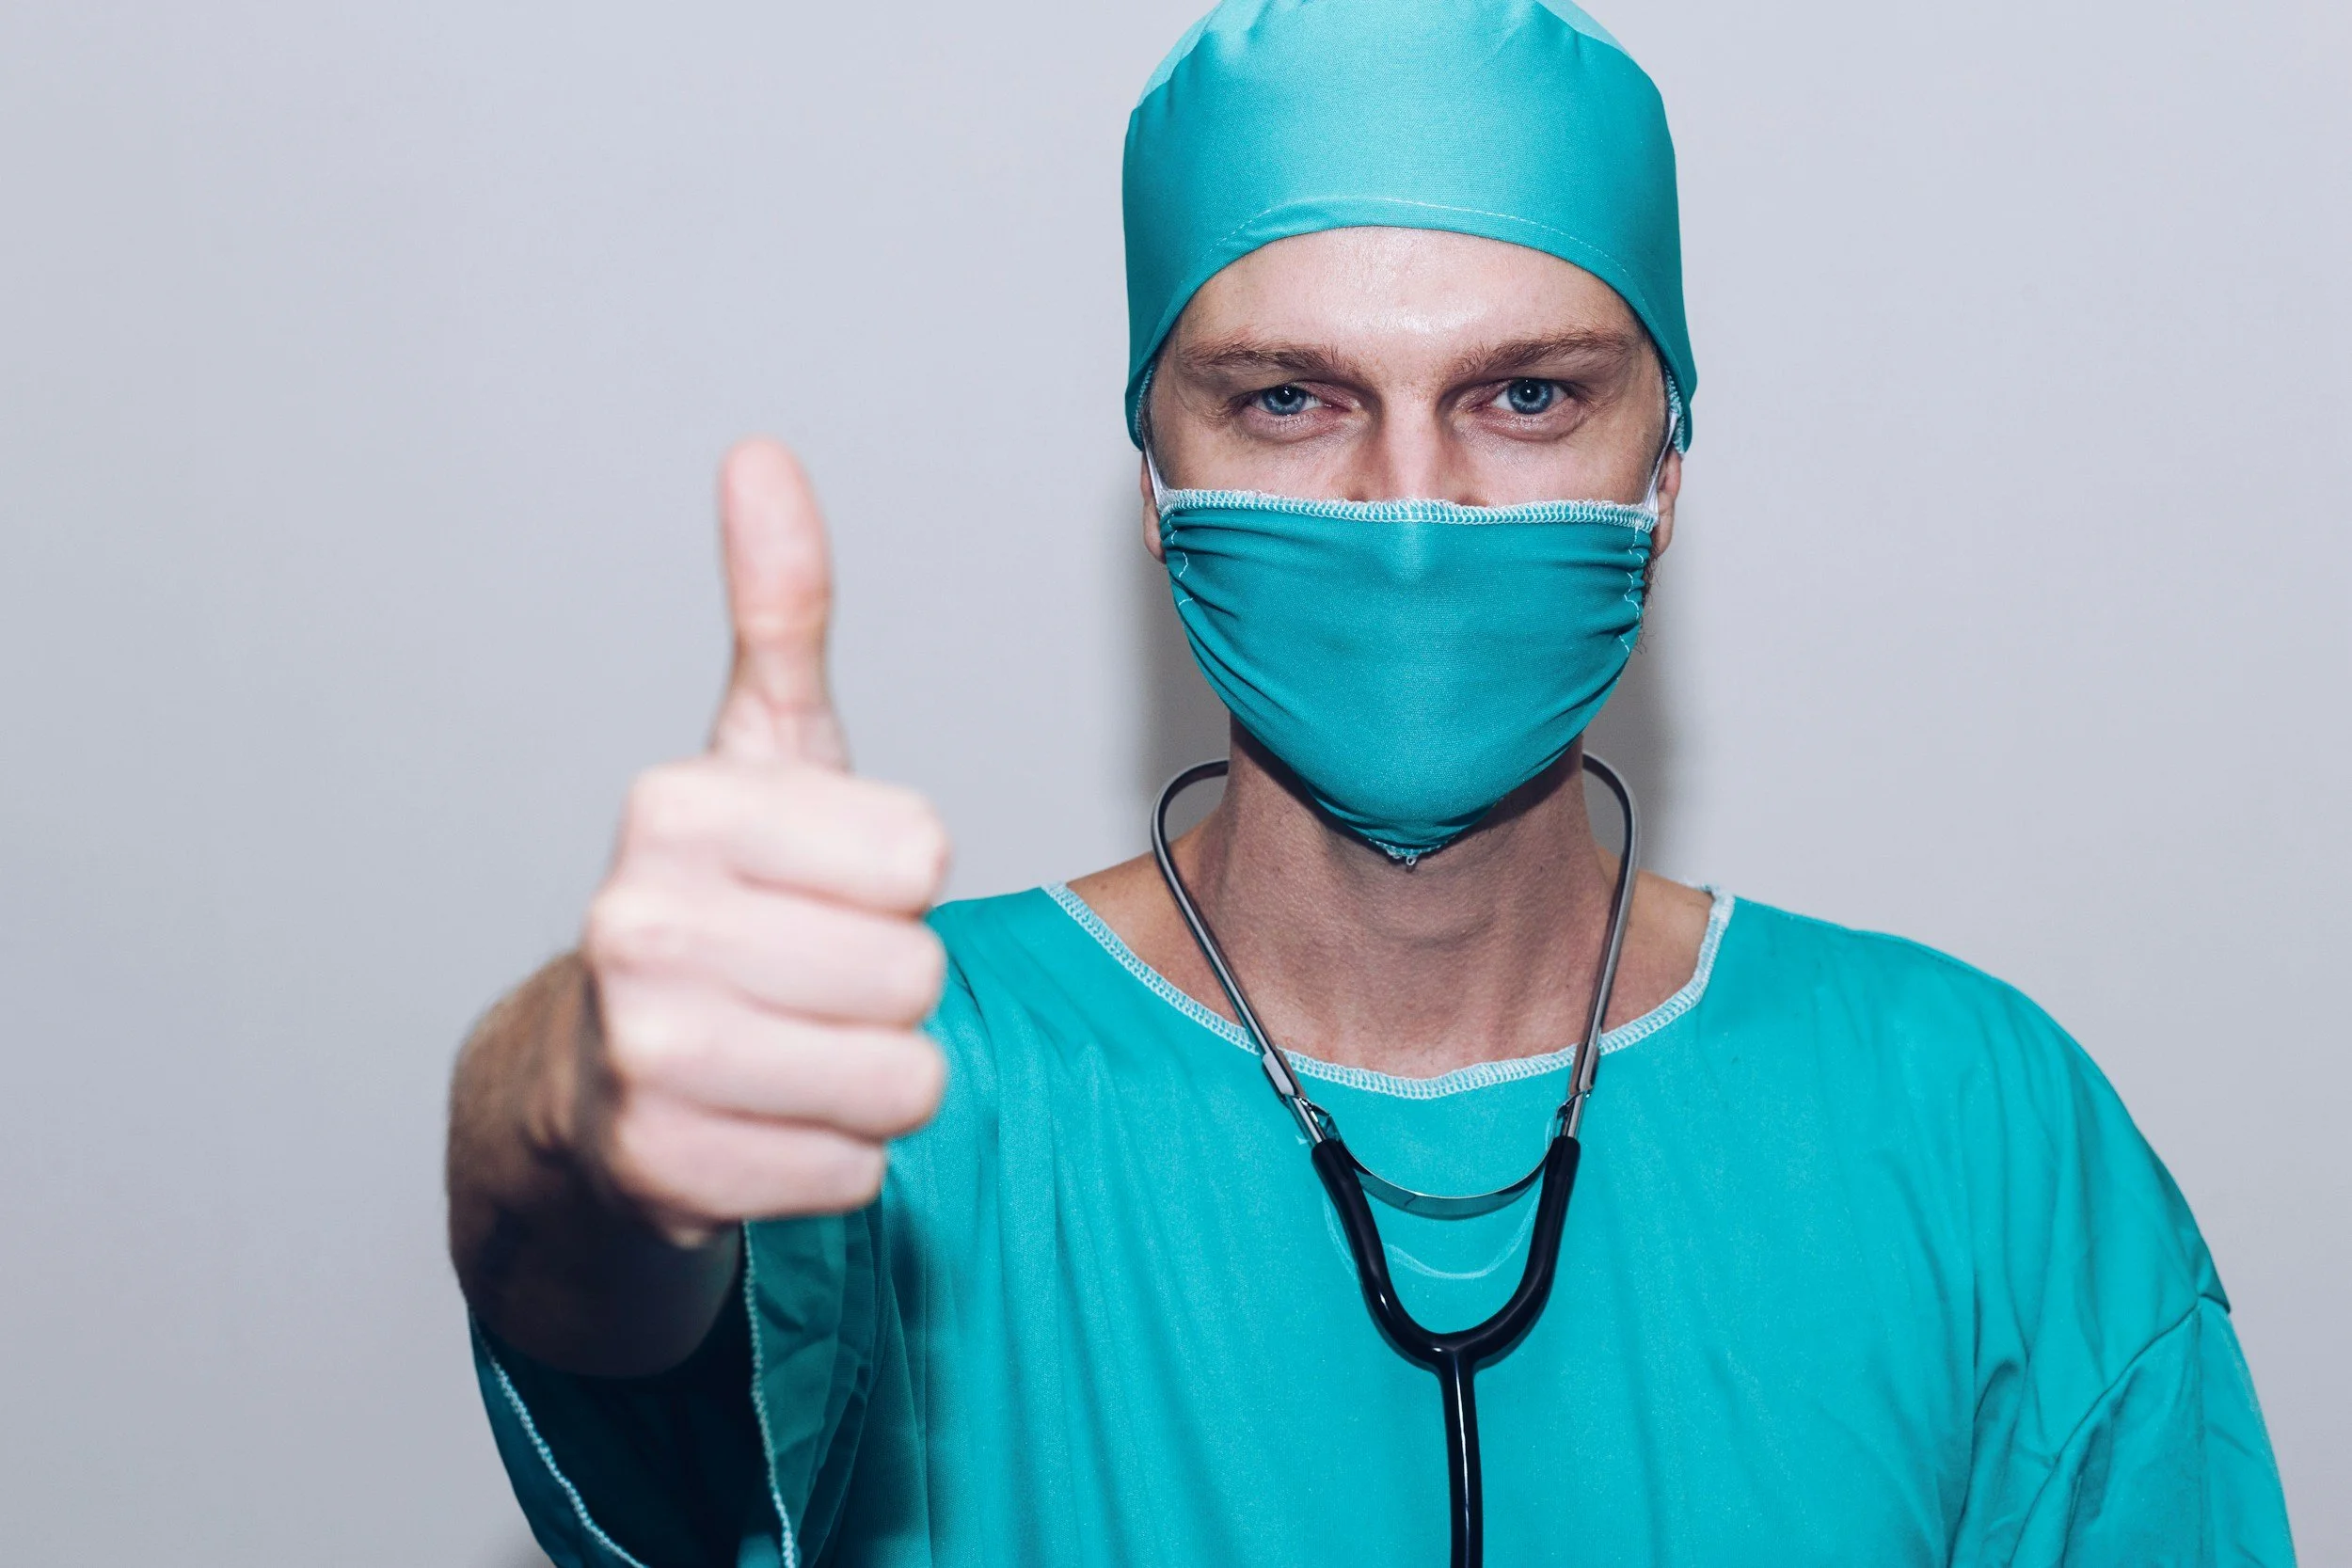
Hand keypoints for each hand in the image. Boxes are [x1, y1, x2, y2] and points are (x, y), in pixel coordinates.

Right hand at [576, 440, 949, 1244]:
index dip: (895, 883)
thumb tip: (760, 456)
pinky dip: (835, 1160)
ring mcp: (642, 1055)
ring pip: (902, 1081)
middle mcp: (637, 923)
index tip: (823, 888)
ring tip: (793, 1054)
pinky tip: (766, 1125)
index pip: (920, 854)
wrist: (591, 1088)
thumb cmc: (715, 909)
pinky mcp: (664, 1173)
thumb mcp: (758, 757)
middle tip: (807, 985)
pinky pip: (860, 1169)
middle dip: (890, 990)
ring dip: (872, 1079)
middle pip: (917, 974)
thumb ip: (779, 614)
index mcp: (673, 807)